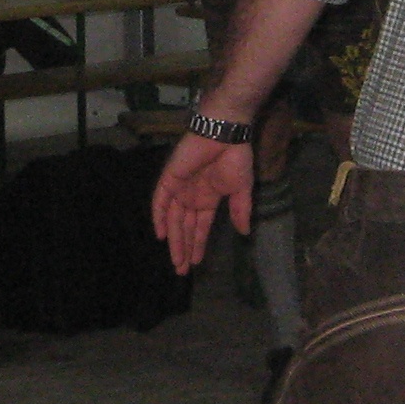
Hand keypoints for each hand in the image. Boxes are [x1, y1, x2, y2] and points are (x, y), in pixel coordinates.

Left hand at [151, 131, 253, 274]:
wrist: (225, 133)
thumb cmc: (236, 157)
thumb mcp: (242, 189)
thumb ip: (240, 210)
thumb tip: (245, 232)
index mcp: (208, 198)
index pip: (200, 226)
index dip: (198, 244)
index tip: (196, 263)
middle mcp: (192, 195)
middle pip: (184, 227)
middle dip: (183, 248)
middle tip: (181, 270)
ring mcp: (180, 187)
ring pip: (173, 219)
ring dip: (174, 240)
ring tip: (176, 260)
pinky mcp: (170, 177)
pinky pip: (161, 200)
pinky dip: (159, 217)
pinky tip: (162, 235)